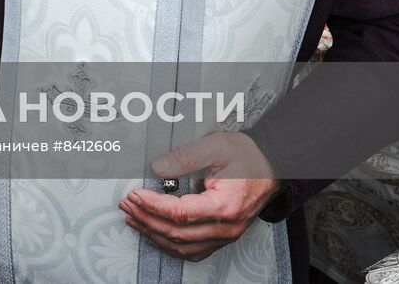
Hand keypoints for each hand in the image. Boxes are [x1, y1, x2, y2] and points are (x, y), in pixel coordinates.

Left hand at [120, 132, 279, 261]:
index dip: (153, 206)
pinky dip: (170, 245)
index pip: (180, 213)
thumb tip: (157, 168)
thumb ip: (184, 158)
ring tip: (133, 219)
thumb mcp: (215, 147)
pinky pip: (193, 251)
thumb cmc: (247, 156)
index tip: (135, 195)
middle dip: (146, 219)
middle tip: (127, 205)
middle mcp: (225, 228)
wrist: (271, 166)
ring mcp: (225, 236)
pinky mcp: (223, 237)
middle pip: (177, 233)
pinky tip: (155, 235)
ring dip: (154, 234)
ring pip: (183, 246)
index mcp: (224, 207)